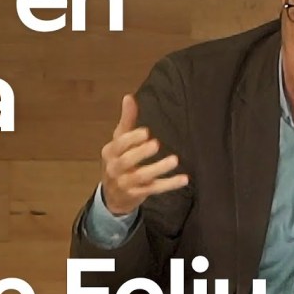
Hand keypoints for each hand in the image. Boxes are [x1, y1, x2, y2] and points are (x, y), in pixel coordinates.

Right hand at [100, 94, 188, 215]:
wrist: (112, 196)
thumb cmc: (118, 162)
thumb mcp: (119, 141)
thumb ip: (126, 120)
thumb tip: (129, 97)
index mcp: (110, 152)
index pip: (118, 145)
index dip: (131, 139)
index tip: (145, 132)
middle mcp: (115, 168)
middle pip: (127, 161)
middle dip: (141, 153)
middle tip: (156, 144)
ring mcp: (126, 184)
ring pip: (141, 177)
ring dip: (158, 168)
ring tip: (174, 160)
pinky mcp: (138, 195)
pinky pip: (154, 189)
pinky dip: (169, 184)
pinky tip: (183, 179)